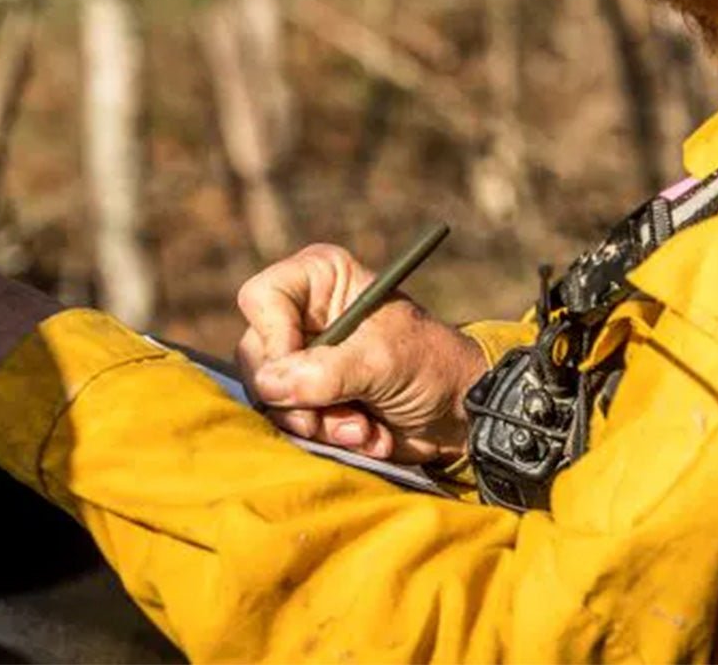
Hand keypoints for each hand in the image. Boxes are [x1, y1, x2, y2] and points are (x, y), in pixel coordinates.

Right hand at [235, 243, 486, 463]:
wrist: (459, 411)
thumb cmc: (430, 365)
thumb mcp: (382, 362)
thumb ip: (325, 372)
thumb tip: (268, 385)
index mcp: (321, 279)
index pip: (262, 298)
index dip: (274, 340)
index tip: (299, 376)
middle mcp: (303, 313)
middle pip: (258, 354)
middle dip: (301, 398)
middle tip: (348, 418)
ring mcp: (303, 357)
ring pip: (271, 396)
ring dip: (320, 423)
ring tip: (366, 428)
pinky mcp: (308, 396)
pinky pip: (290, 422)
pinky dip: (327, 437)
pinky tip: (367, 435)